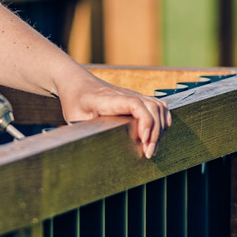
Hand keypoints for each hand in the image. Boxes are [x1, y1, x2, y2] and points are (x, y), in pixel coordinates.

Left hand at [56, 71, 171, 158]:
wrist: (77, 83)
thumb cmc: (75, 101)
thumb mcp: (73, 117)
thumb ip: (83, 131)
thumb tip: (90, 151)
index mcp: (108, 99)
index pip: (135, 104)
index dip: (145, 121)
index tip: (144, 139)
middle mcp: (125, 95)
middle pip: (152, 107)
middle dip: (155, 132)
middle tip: (149, 152)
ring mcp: (133, 96)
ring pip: (158, 106)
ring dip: (160, 127)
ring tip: (152, 147)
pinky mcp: (137, 100)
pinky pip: (158, 106)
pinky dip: (162, 121)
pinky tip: (156, 136)